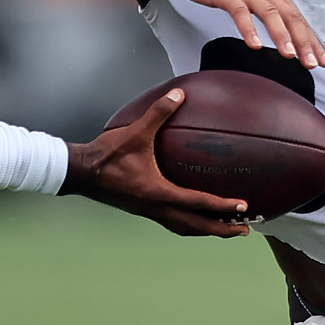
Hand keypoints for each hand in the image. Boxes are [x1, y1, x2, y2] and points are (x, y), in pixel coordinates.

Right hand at [66, 88, 251, 236]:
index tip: (244, 207)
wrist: (80, 173)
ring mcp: (149, 212)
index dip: (223, 206)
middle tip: (244, 230)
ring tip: (225, 228)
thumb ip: (159, 112)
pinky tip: (193, 215)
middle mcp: (157, 208)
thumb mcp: (135, 132)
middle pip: (196, 226)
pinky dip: (190, 223)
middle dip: (221, 230)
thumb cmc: (106, 155)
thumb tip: (179, 94)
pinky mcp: (143, 210)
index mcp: (159, 193)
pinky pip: (173, 222)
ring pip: (185, 228)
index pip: (199, 203)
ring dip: (206, 230)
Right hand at [173, 0, 324, 68]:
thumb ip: (268, 12)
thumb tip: (284, 34)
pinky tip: (254, 43)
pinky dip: (249, 29)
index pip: (299, 18)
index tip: (322, 59)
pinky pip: (241, 12)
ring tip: (289, 54)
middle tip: (312, 62)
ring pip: (271, 14)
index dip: (312, 40)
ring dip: (282, 36)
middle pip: (290, 17)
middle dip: (304, 42)